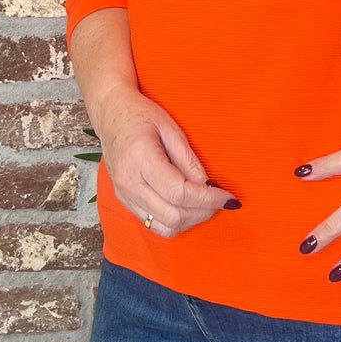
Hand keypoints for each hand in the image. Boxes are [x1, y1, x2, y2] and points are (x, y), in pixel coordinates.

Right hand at [95, 89, 240, 238]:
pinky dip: (175, 222)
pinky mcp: (124, 201)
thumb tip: (208, 187)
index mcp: (140, 159)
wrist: (111, 114)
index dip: (208, 199)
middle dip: (203, 212)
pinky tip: (187, 207)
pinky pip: (153, 225)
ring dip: (190, 221)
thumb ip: (189, 160)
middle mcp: (129, 182)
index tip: (229, 199)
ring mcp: (124, 195)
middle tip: (220, 201)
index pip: (180, 193)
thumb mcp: (171, 129)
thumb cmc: (141, 115)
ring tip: (205, 205)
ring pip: (164, 227)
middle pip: (173, 215)